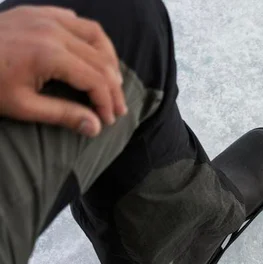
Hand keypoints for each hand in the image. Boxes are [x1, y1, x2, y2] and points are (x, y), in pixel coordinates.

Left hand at [0, 6, 126, 136]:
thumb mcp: (21, 106)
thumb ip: (62, 114)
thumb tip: (94, 127)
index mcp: (50, 54)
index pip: (95, 79)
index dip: (107, 102)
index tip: (108, 121)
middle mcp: (54, 30)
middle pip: (100, 59)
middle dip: (113, 86)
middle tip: (117, 108)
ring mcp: (45, 16)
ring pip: (95, 34)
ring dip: (108, 59)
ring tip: (111, 81)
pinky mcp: (35, 11)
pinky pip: (74, 20)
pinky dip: (88, 37)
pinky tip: (89, 54)